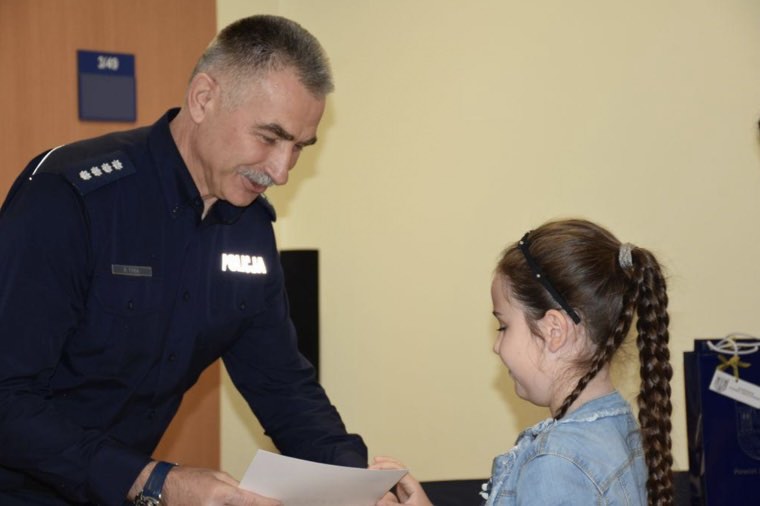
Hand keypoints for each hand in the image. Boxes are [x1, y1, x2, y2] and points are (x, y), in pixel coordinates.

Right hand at [141, 464, 280, 505]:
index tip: (279, 504)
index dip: (266, 503)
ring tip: (255, 503)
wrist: (164, 487)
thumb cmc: (191, 478)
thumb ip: (236, 487)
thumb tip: (253, 495)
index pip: (249, 501)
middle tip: (271, 503)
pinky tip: (240, 505)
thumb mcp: (217, 476)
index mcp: (219, 494)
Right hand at [371, 457, 431, 505]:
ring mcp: (407, 489)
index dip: (385, 466)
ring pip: (395, 474)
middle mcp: (410, 484)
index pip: (398, 469)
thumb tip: (379, 501)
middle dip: (386, 462)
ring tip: (375, 468)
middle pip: (397, 468)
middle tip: (375, 460)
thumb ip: (393, 505)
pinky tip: (380, 482)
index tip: (374, 469)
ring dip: (385, 470)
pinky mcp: (404, 495)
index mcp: (413, 485)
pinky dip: (386, 480)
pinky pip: (394, 484)